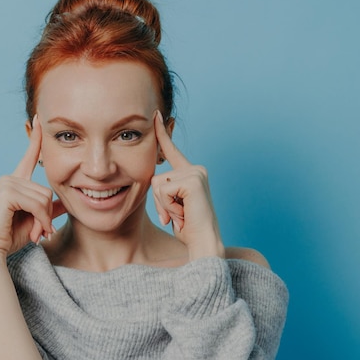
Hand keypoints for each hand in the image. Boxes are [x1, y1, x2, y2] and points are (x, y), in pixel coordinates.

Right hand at [0, 115, 65, 258]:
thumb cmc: (12, 236)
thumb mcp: (37, 220)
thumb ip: (50, 208)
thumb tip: (66, 202)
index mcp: (17, 181)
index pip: (30, 156)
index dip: (36, 138)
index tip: (38, 118)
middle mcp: (11, 178)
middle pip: (48, 190)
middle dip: (47, 215)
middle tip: (41, 231)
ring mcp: (7, 183)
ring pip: (44, 198)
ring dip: (44, 220)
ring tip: (36, 233)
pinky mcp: (7, 192)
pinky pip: (38, 203)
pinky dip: (40, 220)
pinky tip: (33, 231)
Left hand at [151, 111, 224, 259]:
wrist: (203, 243)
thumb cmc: (188, 229)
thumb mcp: (172, 206)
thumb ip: (165, 191)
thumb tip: (155, 181)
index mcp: (191, 173)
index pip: (172, 151)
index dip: (163, 134)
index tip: (156, 115)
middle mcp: (196, 169)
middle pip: (156, 177)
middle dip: (158, 201)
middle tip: (176, 215)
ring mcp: (196, 173)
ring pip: (157, 184)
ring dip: (163, 205)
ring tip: (180, 215)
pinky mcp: (193, 181)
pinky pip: (163, 191)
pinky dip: (167, 207)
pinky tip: (182, 214)